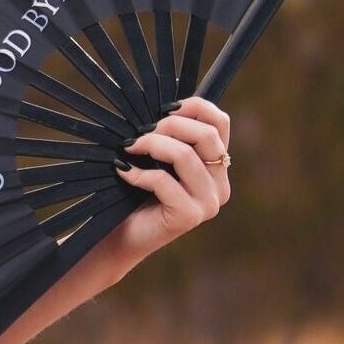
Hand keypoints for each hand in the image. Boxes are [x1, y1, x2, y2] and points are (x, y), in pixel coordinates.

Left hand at [110, 95, 231, 262]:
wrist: (122, 237)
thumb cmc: (137, 194)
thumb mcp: (159, 159)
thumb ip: (172, 136)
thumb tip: (165, 106)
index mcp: (218, 168)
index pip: (221, 123)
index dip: (194, 107)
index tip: (164, 109)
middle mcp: (220, 186)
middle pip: (207, 135)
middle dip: (169, 125)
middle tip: (140, 133)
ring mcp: (208, 204)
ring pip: (186, 155)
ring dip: (153, 145)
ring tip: (130, 148)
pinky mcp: (189, 217)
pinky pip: (164, 181)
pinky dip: (139, 173)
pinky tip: (123, 172)